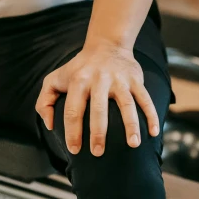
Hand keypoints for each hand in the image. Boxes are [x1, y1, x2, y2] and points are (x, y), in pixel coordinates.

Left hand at [35, 43, 159, 156]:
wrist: (106, 45)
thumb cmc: (77, 69)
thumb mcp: (54, 79)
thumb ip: (45, 101)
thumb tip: (49, 125)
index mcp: (78, 81)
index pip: (73, 110)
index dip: (73, 131)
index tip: (75, 150)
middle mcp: (99, 80)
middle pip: (99, 110)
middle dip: (98, 133)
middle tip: (98, 153)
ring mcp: (119, 80)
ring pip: (126, 105)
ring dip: (131, 126)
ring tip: (133, 145)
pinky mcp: (135, 80)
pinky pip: (145, 99)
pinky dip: (151, 115)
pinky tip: (153, 133)